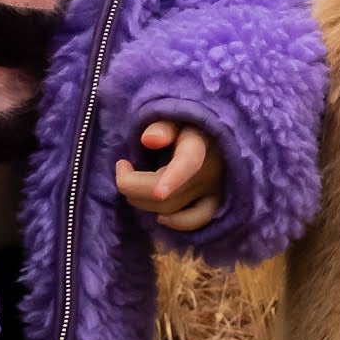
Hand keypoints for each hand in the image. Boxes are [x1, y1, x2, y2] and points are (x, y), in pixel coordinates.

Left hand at [115, 115, 226, 231]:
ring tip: (133, 182)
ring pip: (172, 209)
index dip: (173, 177)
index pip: (189, 162)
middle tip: (123, 167)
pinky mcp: (215, 201)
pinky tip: (161, 217)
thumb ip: (163, 126)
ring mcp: (214, 190)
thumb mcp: (176, 117)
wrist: (215, 133)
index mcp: (200, 144)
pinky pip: (196, 221)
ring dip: (142, 201)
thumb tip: (149, 140)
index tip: (154, 186)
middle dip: (132, 185)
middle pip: (165, 194)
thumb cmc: (188, 122)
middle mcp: (209, 171)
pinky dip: (176, 222)